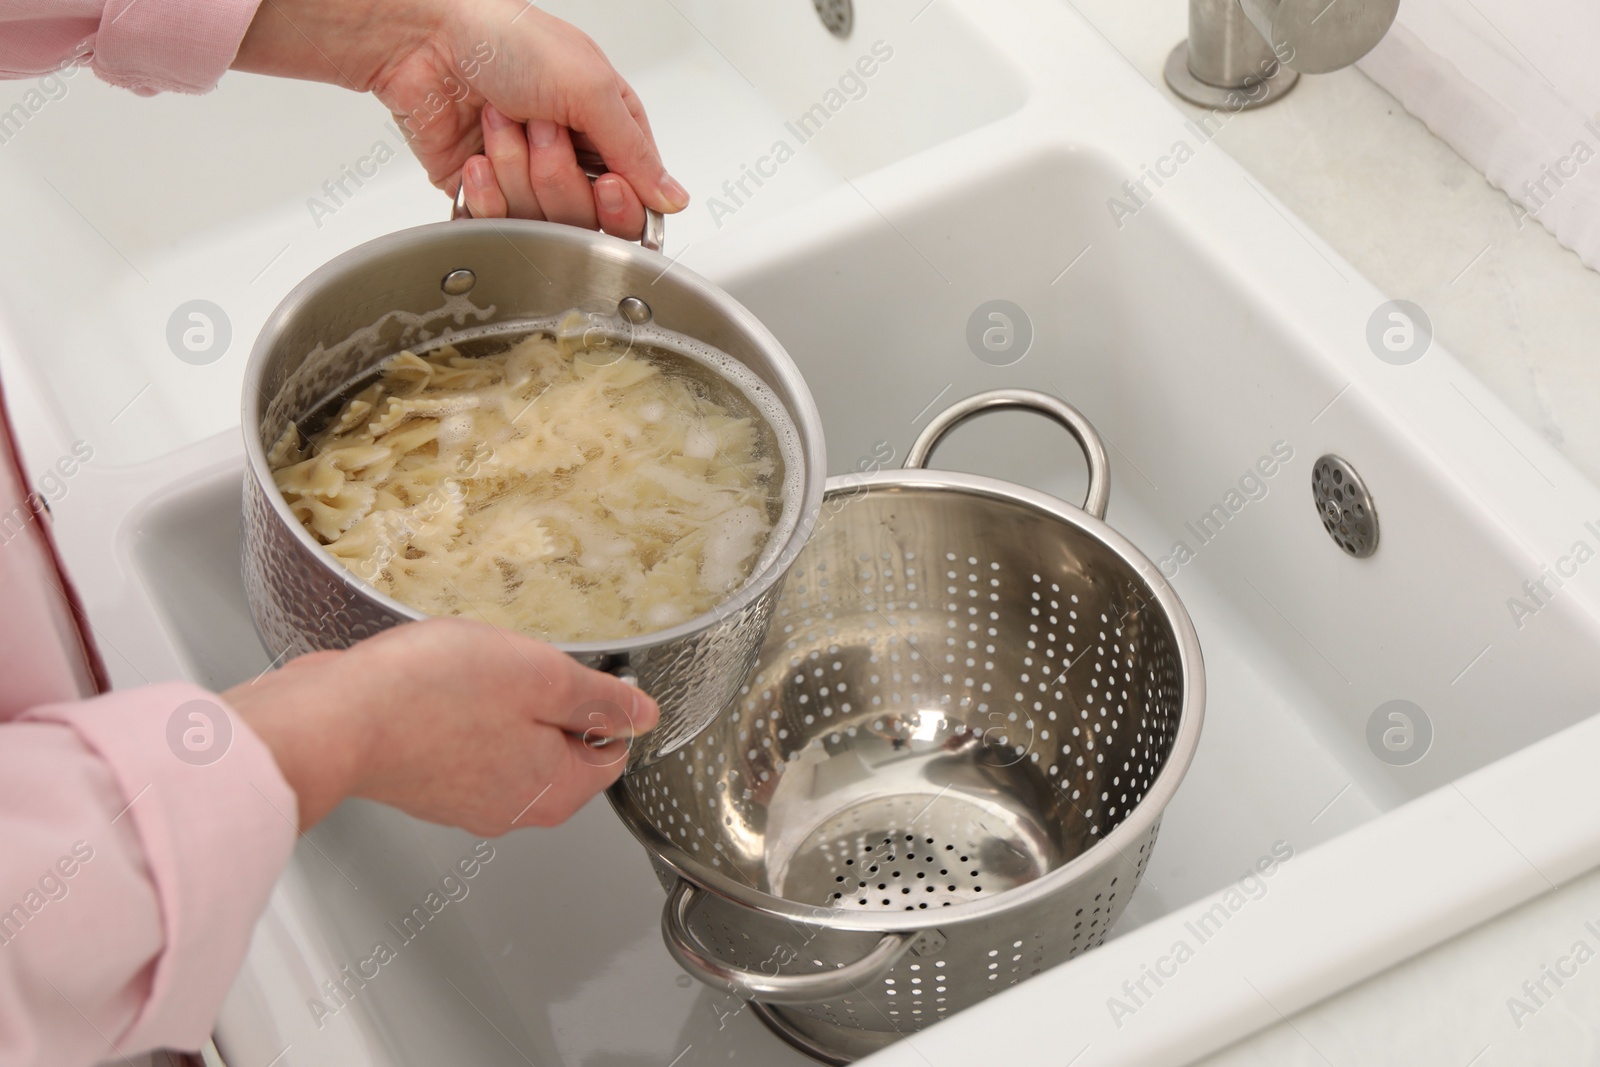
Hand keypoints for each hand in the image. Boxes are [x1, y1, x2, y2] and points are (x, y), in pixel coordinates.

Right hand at [223, 618, 658, 833]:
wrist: (331, 719)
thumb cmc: (432, 694)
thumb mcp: (543, 676)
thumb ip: (600, 700)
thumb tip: (645, 715)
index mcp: (555, 792)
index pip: (611, 752)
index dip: (597, 704)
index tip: (567, 672)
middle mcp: (513, 810)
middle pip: (558, 749)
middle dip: (544, 702)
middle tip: (512, 668)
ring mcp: (463, 802)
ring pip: (508, 742)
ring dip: (497, 703)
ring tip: (467, 674)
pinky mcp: (422, 785)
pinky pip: (461, 743)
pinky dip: (455, 712)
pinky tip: (434, 685)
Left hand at [233, 0, 688, 236]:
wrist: (421, 39)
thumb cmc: (503, 38)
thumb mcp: (590, 86)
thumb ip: (636, 150)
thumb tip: (673, 197)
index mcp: (606, 124)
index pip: (634, 193)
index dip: (621, 203)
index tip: (607, 186)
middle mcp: (570, 154)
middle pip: (587, 215)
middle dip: (559, 175)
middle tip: (541, 129)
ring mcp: (526, 176)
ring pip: (541, 220)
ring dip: (517, 170)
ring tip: (499, 122)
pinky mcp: (484, 194)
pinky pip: (498, 222)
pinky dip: (486, 190)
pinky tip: (477, 154)